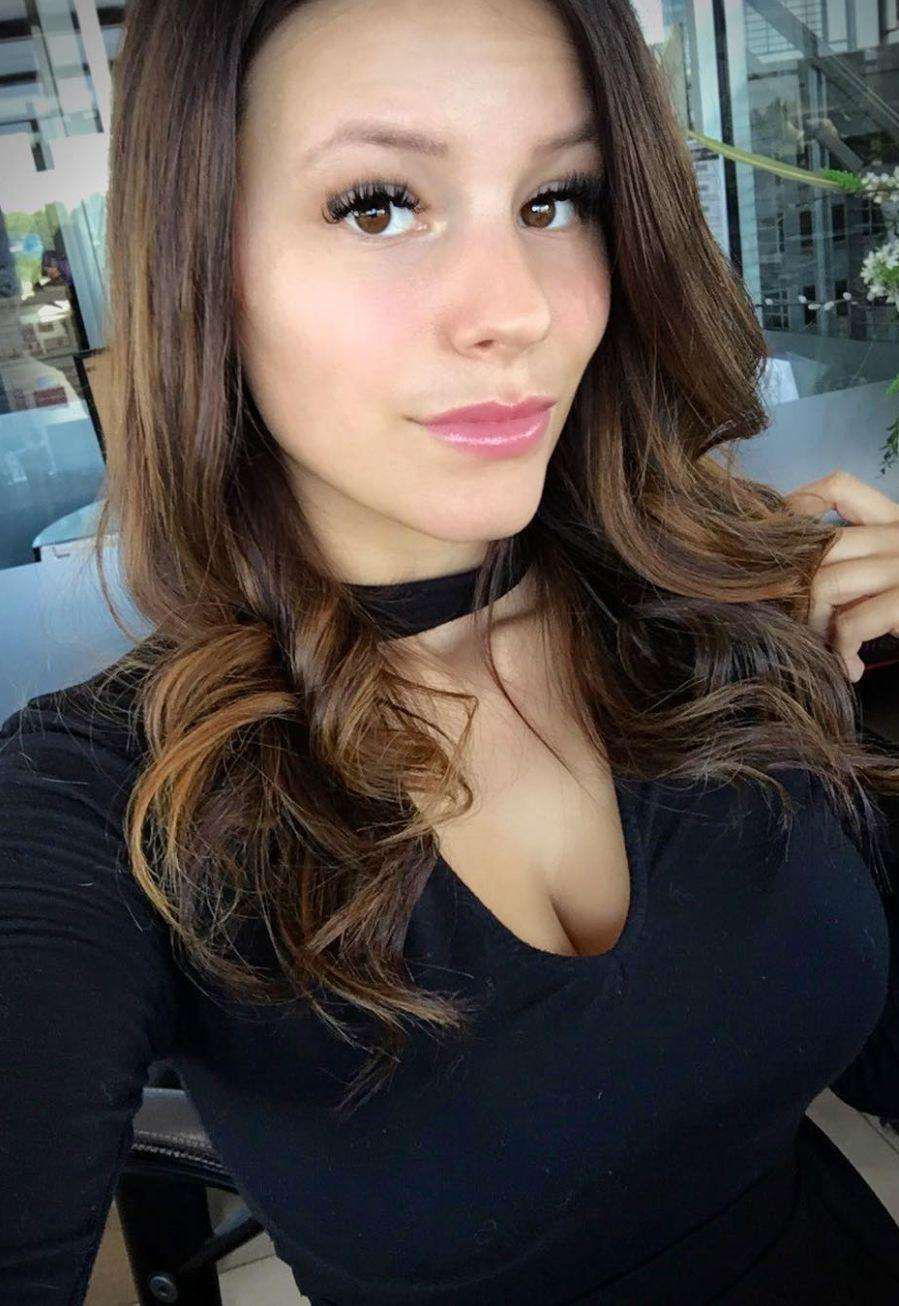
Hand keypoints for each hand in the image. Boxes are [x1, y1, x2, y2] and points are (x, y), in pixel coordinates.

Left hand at [784, 469, 898, 682]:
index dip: (799, 504)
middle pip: (819, 545)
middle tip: (799, 623)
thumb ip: (865, 562)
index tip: (776, 541)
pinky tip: (850, 668)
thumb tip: (801, 582)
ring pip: (827, 582)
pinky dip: (842, 650)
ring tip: (828, 649)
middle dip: (794, 588)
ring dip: (814, 624)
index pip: (840, 487)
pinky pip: (854, 622)